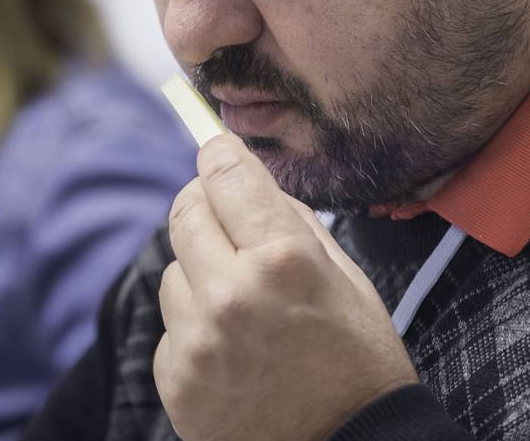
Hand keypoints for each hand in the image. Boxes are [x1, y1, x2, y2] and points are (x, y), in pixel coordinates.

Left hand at [154, 133, 417, 440]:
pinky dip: (193, 327)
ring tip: (242, 304)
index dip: (219, 154)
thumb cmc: (359, 364)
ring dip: (199, 271)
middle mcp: (233, 294)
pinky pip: (170, 325)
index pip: (225, 173)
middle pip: (185, 210)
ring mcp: (197, 340)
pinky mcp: (176, 379)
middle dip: (204, 205)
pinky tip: (232, 348)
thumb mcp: (346, 279)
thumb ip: (291, 222)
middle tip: (225, 218)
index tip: (216, 150)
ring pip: (173, 269)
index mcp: (284, 260)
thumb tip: (247, 178)